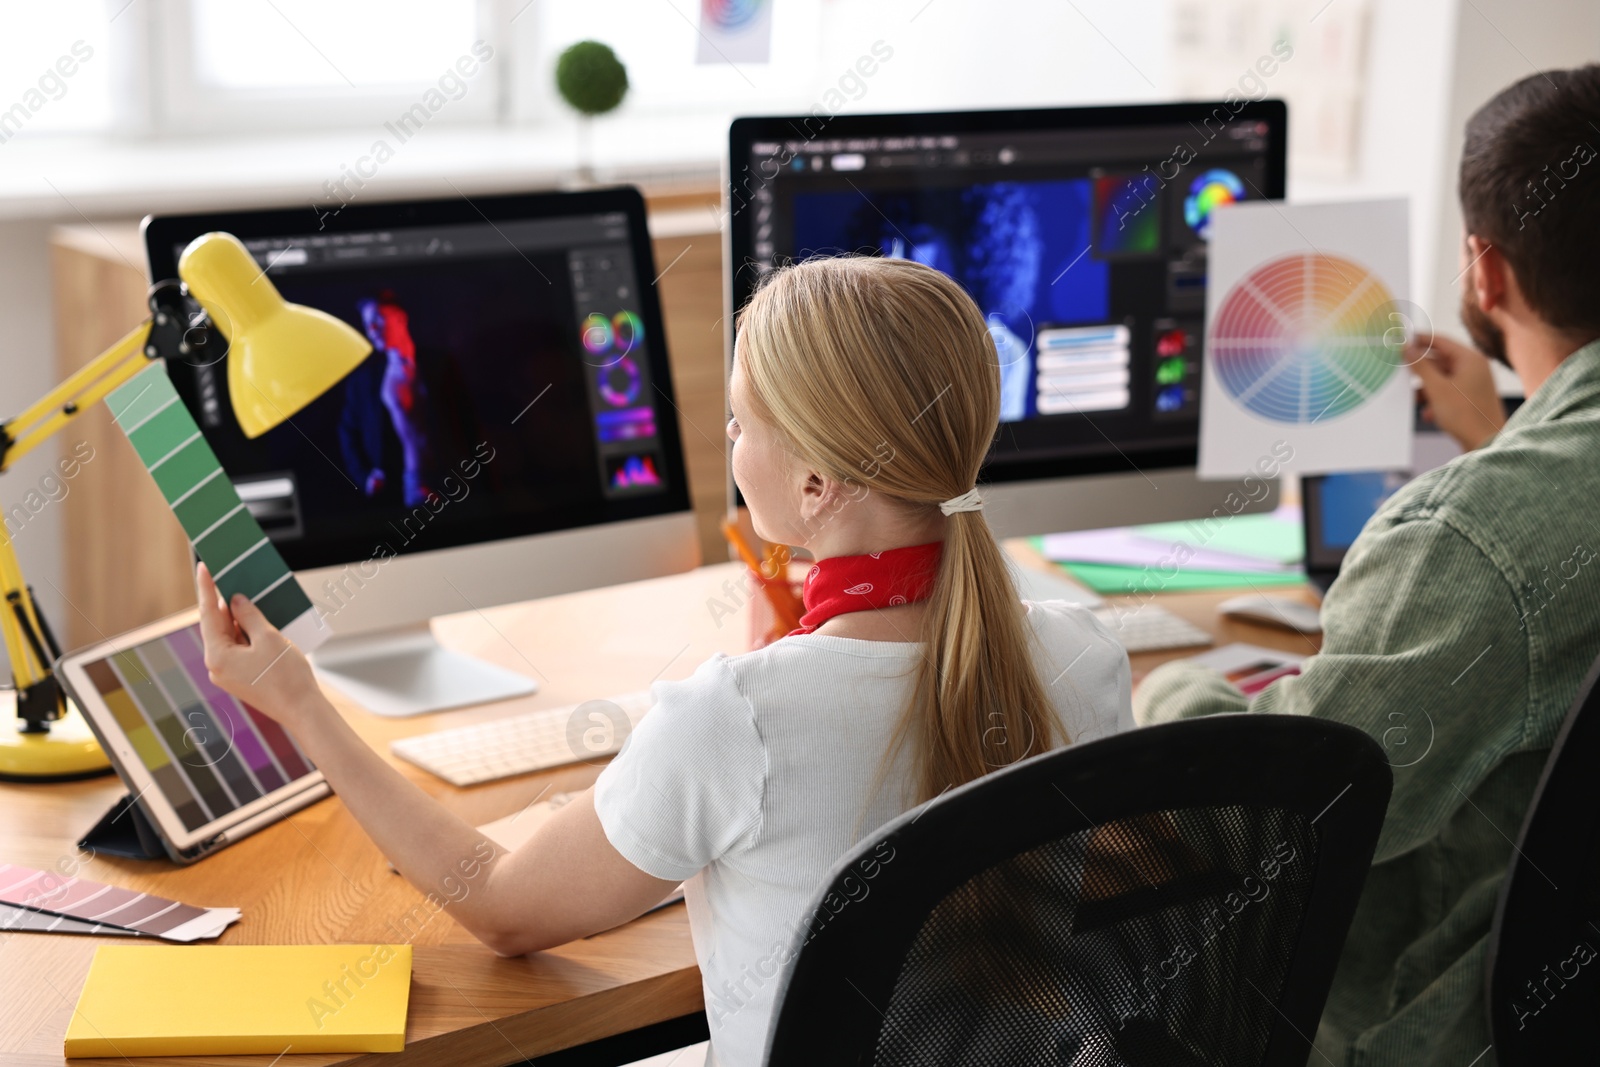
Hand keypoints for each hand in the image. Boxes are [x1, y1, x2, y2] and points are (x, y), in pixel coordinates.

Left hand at [196, 562, 323, 732]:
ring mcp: (228, 674)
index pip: (208, 614)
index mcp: (217, 656)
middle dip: (227, 604)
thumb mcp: (269, 638)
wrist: (302, 710)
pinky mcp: (241, 678)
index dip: (206, 588)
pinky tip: (261, 622)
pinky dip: (248, 634)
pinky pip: (240, 649)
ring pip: (230, 638)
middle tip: (233, 579)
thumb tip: (237, 601)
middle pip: (218, 626)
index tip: (204, 567)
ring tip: (253, 599)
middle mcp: (217, 666)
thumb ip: (249, 616)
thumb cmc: (287, 676)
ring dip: (240, 619)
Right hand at [1410, 332, 1506, 450]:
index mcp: (1470, 359)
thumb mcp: (1436, 388)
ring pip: (1442, 378)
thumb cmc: (1464, 415)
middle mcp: (1474, 368)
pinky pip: (1448, 392)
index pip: (1440, 341)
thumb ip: (1420, 366)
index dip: (1419, 340)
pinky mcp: (1470, 399)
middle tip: (1401, 373)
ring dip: (1426, 388)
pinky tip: (1428, 413)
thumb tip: (1407, 348)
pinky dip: (1435, 399)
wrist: (1486, 444)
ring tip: (1414, 399)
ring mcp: (1473, 384)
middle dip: (1420, 370)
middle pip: (1440, 361)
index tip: (1400, 342)